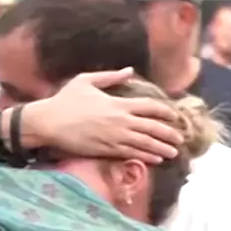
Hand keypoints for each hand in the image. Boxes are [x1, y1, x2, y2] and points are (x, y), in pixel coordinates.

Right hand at [23, 68, 182, 164]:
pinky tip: (155, 159)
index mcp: (118, 103)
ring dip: (161, 148)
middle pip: (152, 127)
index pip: (149, 106)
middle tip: (181, 138)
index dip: (165, 111)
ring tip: (173, 152)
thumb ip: (110, 77)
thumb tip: (129, 70)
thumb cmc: (65, 100)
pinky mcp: (106, 150)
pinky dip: (145, 156)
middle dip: (169, 133)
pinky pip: (130, 154)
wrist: (50, 122)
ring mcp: (114, 138)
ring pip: (144, 143)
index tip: (175, 115)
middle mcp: (120, 121)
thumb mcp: (87, 81)